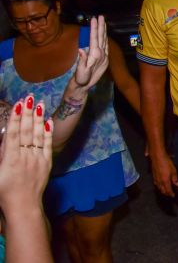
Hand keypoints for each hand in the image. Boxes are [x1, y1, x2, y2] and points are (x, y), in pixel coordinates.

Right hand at [0, 95, 52, 209]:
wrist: (23, 205)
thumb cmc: (3, 190)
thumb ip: (0, 152)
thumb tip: (5, 135)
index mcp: (10, 159)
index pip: (14, 134)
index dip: (16, 118)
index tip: (18, 104)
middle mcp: (25, 157)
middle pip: (27, 131)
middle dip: (28, 113)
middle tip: (29, 97)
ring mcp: (37, 159)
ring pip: (38, 135)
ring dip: (38, 118)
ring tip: (39, 103)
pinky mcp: (46, 163)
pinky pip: (48, 145)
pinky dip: (48, 132)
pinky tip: (48, 121)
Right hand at [73, 16, 108, 90]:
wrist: (84, 87)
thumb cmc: (81, 79)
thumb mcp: (80, 71)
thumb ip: (82, 61)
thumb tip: (81, 50)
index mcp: (95, 56)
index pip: (95, 39)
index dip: (94, 28)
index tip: (94, 19)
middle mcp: (102, 54)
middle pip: (101, 37)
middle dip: (101, 26)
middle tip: (101, 16)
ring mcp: (104, 56)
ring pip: (104, 40)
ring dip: (103, 30)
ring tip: (103, 21)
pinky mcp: (104, 59)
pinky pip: (105, 45)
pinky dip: (104, 37)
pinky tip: (103, 34)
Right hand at [149, 151, 177, 197]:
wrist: (157, 157)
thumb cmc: (166, 163)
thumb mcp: (173, 170)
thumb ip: (175, 178)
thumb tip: (177, 185)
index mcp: (165, 181)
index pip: (168, 190)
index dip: (171, 194)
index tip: (173, 196)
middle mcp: (159, 181)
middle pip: (162, 190)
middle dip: (166, 193)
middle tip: (169, 194)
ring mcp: (155, 178)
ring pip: (158, 187)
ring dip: (162, 190)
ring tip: (165, 190)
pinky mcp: (153, 175)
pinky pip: (156, 183)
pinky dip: (158, 186)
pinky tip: (159, 184)